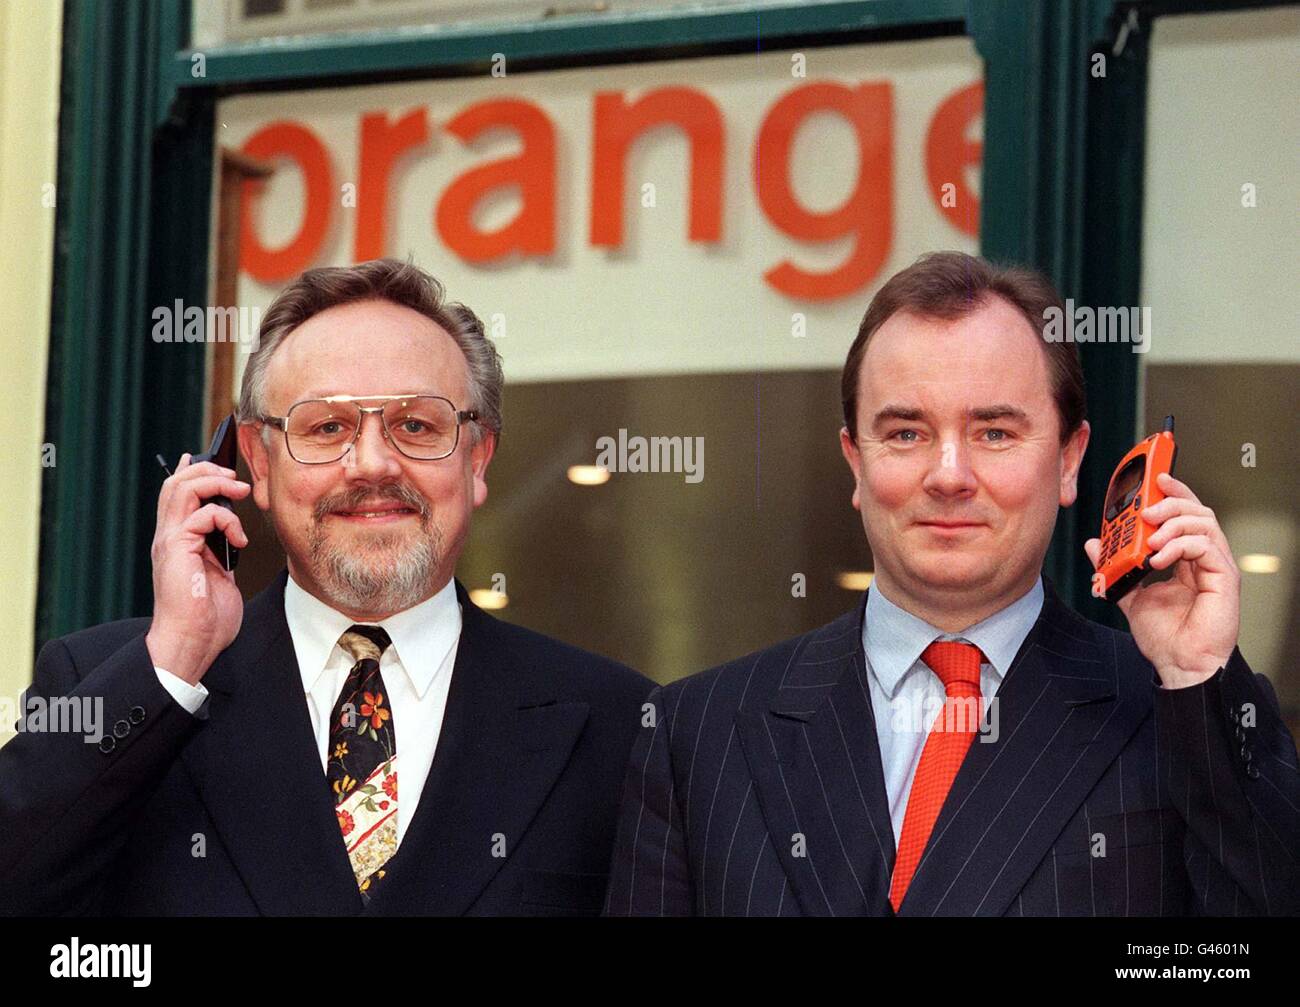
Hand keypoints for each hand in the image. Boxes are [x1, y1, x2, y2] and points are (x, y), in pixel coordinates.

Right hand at [145, 452, 250, 684]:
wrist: (192, 642)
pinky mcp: (178, 549)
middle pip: (176, 483)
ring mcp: (170, 541)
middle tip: (234, 476)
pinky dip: (227, 520)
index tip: (210, 459)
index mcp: (177, 541)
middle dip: (206, 470)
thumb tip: (232, 535)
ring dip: (214, 482)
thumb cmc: (207, 617)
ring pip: (182, 489)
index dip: (190, 471)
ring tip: (239, 491)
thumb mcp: (218, 574)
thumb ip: (220, 550)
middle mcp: (168, 537)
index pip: (176, 495)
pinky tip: (239, 540)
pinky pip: (202, 515)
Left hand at [1085, 472, 1239, 688]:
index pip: (1185, 515)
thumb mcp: (1129, 595)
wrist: (1177, 665)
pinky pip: (1206, 546)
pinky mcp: (1224, 579)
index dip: (1173, 493)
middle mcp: (1205, 559)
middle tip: (1145, 509)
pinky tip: (1158, 558)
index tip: (1154, 478)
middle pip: (1197, 512)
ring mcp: (1217, 568)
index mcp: (1186, 560)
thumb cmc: (1164, 637)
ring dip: (1172, 523)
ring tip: (1149, 539)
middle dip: (1170, 501)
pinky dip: (1179, 545)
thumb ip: (1114, 569)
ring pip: (1204, 523)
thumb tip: (1094, 545)